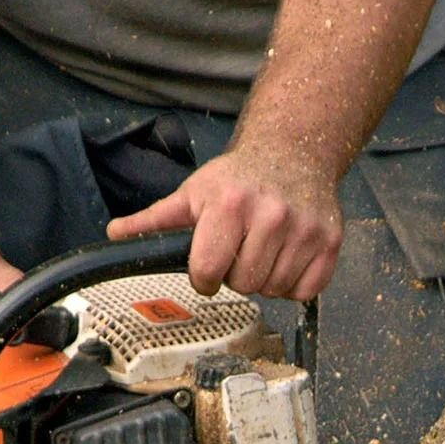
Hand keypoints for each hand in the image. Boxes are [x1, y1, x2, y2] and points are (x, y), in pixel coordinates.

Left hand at [106, 147, 343, 299]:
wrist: (294, 152)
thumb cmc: (239, 177)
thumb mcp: (194, 193)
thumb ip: (155, 219)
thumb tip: (114, 234)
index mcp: (230, 204)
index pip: (209, 272)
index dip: (204, 276)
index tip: (208, 265)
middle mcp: (271, 215)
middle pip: (244, 285)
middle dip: (236, 275)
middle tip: (240, 250)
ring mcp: (305, 230)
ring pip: (275, 290)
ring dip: (266, 279)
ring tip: (264, 249)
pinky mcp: (330, 242)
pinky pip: (305, 291)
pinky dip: (294, 284)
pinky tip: (286, 257)